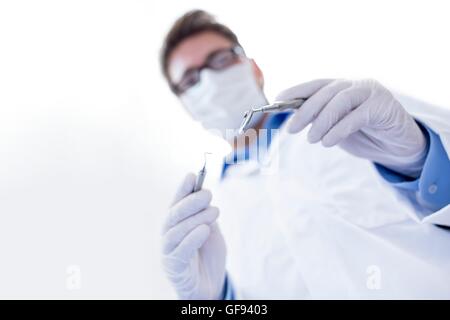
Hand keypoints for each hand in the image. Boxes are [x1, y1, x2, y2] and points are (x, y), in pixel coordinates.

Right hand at [162, 173, 225, 299]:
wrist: (209, 286)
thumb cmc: (208, 257)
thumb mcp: (210, 231)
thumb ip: (205, 215)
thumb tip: (203, 193)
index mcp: (175, 224)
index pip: (176, 203)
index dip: (183, 189)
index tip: (192, 175)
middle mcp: (168, 235)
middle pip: (174, 215)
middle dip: (190, 201)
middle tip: (208, 194)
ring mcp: (168, 252)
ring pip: (176, 230)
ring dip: (196, 218)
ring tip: (214, 211)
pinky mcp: (174, 268)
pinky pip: (181, 251)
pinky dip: (192, 238)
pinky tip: (204, 229)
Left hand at [276, 79, 427, 176]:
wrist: (398, 146)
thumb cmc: (364, 135)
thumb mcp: (336, 127)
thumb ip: (319, 120)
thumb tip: (293, 120)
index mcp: (342, 86)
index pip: (316, 84)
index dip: (296, 90)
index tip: (278, 100)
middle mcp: (356, 84)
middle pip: (325, 92)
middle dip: (305, 110)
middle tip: (291, 129)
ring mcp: (371, 92)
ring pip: (340, 100)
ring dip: (321, 121)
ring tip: (311, 139)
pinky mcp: (384, 105)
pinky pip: (357, 115)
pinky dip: (339, 129)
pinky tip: (328, 142)